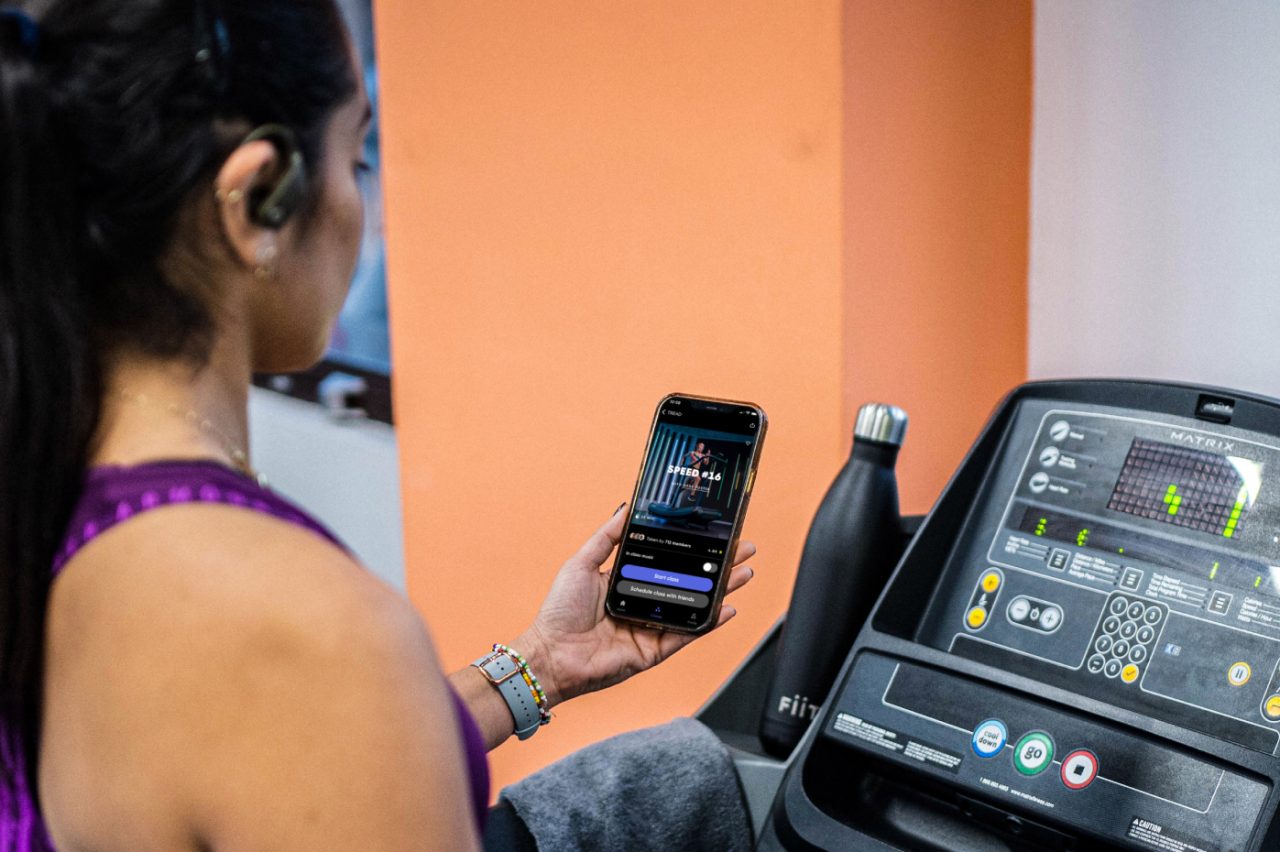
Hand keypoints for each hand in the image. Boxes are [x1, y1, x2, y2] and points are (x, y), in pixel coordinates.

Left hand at [512, 506, 755, 705]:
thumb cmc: (559, 611)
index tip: (713, 533)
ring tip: (743, 572)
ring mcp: (651, 627)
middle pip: (689, 582)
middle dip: (718, 566)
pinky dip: (709, 622)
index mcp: (628, 581)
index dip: (691, 548)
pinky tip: (726, 607)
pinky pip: (687, 634)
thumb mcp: (582, 562)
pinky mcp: (654, 650)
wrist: (551, 653)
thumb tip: (627, 508)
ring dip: (720, 590)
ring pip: (694, 606)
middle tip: (742, 550)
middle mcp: (643, 603)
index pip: (668, 561)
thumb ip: (608, 537)